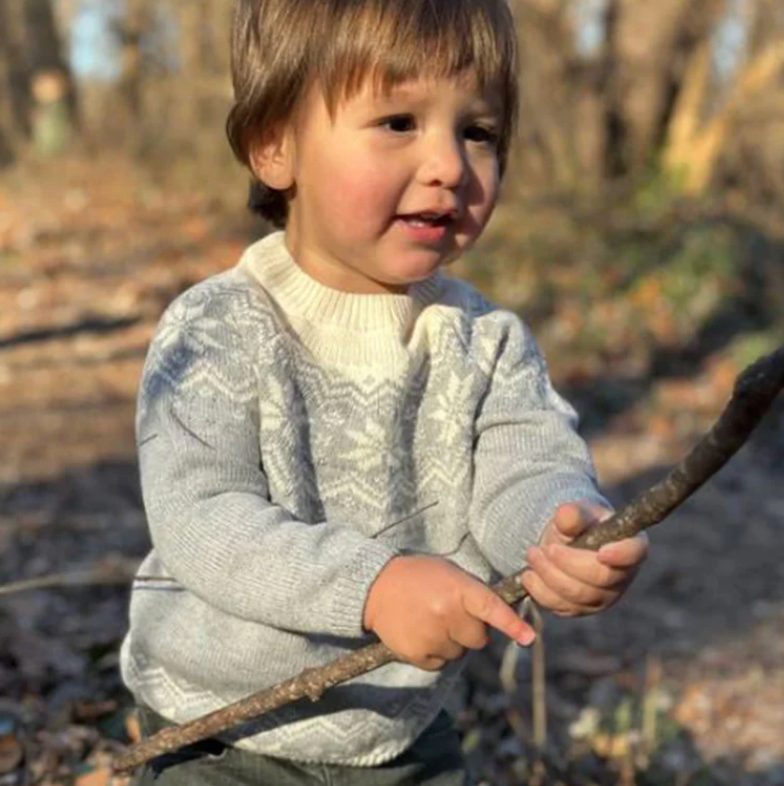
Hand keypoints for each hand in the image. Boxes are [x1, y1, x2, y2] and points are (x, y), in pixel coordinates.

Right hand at [364, 555, 535, 670]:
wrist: (375, 586)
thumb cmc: (420, 577)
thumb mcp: (449, 574)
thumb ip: (474, 594)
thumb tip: (501, 620)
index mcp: (458, 589)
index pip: (491, 608)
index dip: (512, 624)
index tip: (529, 638)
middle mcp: (446, 612)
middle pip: (479, 639)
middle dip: (470, 630)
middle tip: (450, 613)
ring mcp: (431, 635)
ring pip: (459, 653)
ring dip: (451, 642)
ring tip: (430, 620)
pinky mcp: (417, 653)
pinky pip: (440, 664)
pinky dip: (434, 653)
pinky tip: (420, 632)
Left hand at [521, 502, 647, 616]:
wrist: (563, 541)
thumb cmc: (578, 524)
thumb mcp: (576, 513)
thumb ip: (573, 515)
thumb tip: (565, 513)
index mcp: (630, 546)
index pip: (633, 553)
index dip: (621, 555)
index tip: (602, 552)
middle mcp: (622, 576)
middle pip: (600, 578)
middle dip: (569, 563)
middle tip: (546, 548)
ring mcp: (603, 597)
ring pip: (577, 595)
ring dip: (549, 575)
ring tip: (532, 554)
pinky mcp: (580, 609)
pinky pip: (560, 607)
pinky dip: (540, 591)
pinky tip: (529, 574)